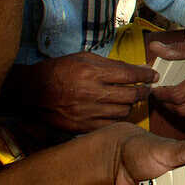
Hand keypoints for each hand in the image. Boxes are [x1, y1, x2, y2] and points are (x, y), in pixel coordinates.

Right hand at [9, 53, 155, 131]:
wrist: (31, 91)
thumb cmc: (59, 71)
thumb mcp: (84, 58)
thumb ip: (113, 64)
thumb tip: (139, 68)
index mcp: (92, 73)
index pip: (129, 75)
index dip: (145, 76)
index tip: (152, 76)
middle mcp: (91, 93)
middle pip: (130, 96)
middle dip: (143, 92)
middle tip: (146, 89)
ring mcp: (87, 112)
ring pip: (123, 112)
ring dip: (130, 105)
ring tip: (128, 100)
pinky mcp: (82, 126)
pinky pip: (110, 125)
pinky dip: (117, 118)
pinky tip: (115, 111)